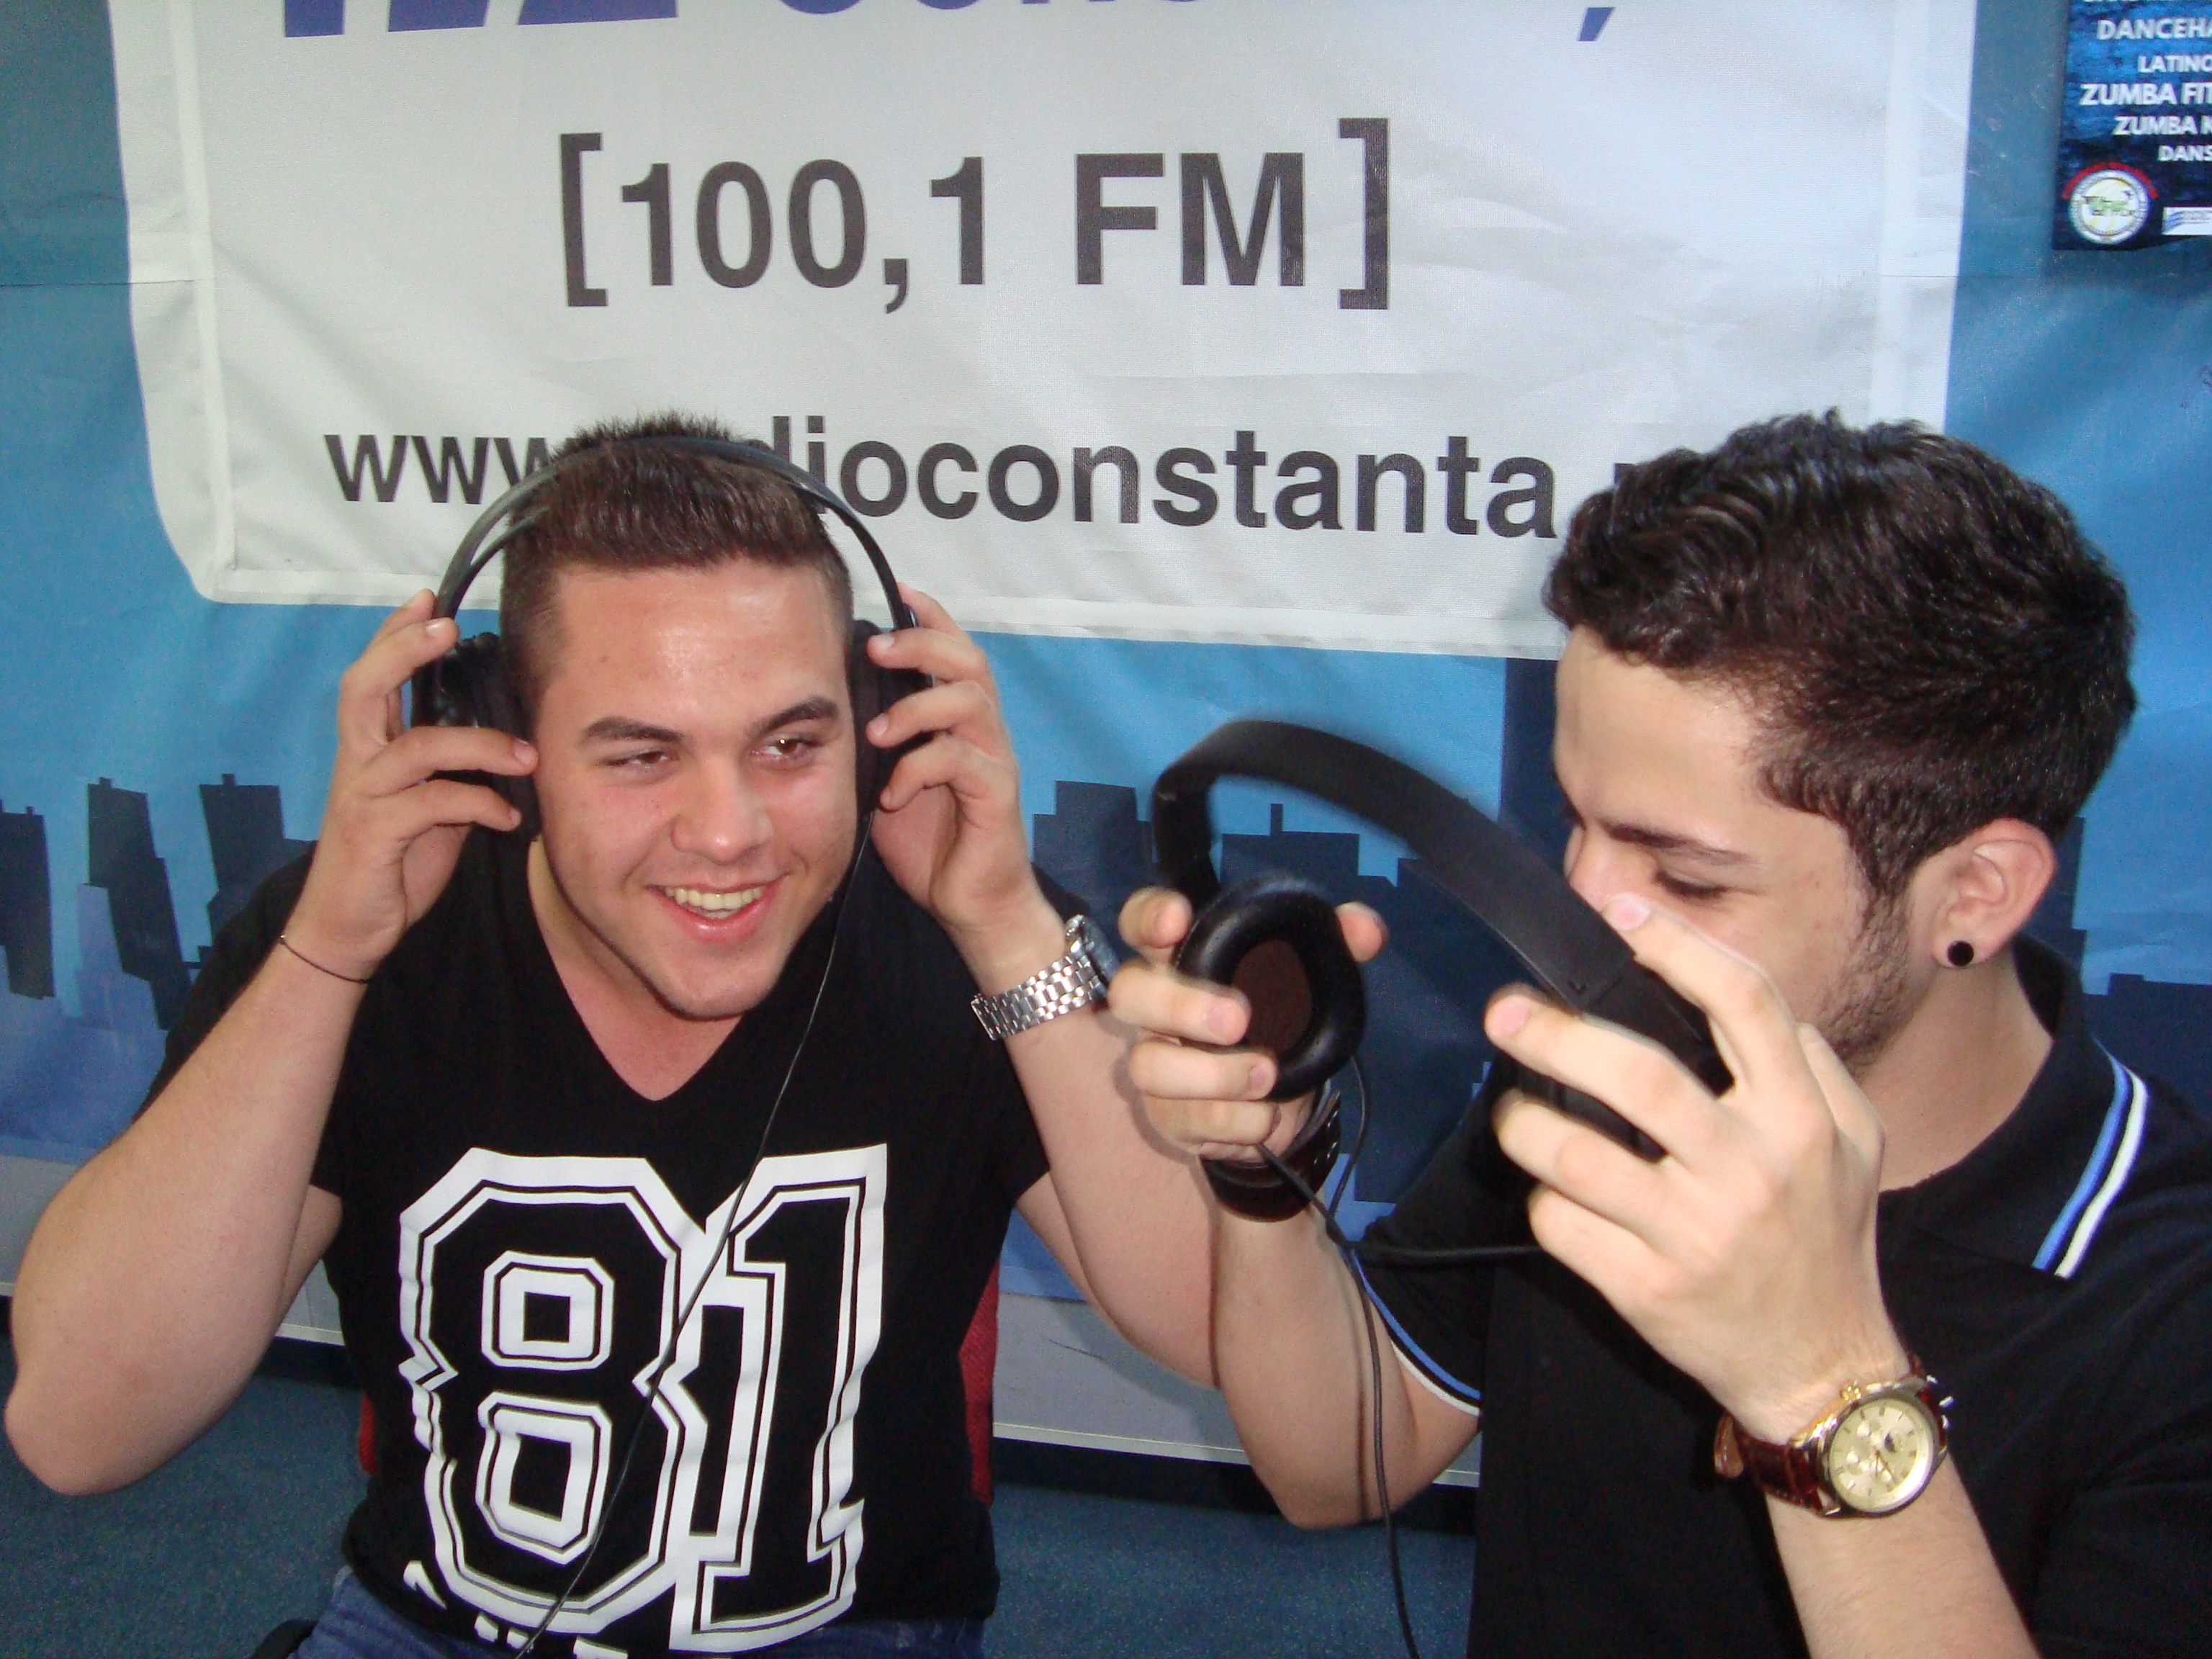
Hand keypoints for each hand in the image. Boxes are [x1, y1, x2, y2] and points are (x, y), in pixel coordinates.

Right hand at [285, 592, 537, 980]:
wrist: (348, 928)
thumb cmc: (390, 864)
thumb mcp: (428, 812)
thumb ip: (451, 775)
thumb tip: (501, 750)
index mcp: (368, 751)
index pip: (370, 678)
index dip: (393, 635)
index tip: (425, 597)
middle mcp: (357, 764)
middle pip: (364, 687)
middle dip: (403, 649)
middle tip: (447, 626)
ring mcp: (362, 797)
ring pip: (416, 747)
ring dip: (480, 745)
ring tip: (527, 757)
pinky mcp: (374, 833)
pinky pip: (432, 804)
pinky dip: (478, 803)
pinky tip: (507, 817)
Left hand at [862, 588, 1056, 983]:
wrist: (972, 905)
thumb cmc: (931, 843)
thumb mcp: (889, 781)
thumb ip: (877, 743)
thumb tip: (833, 705)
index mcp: (960, 722)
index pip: (955, 651)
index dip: (932, 616)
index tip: (900, 589)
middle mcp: (984, 731)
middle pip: (969, 661)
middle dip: (923, 643)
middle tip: (877, 647)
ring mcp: (995, 760)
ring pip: (968, 702)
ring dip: (916, 707)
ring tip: (878, 731)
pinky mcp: (997, 794)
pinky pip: (959, 761)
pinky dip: (918, 770)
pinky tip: (893, 795)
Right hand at [1108, 886, 1385, 1162]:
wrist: (1285, 1102)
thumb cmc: (1285, 1021)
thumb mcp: (1317, 979)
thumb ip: (1341, 944)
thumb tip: (1366, 931)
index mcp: (1187, 959)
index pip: (1142, 922)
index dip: (1148, 915)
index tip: (1178, 918)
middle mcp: (1158, 1010)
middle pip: (1129, 992)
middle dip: (1178, 1004)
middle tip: (1239, 1020)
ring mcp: (1157, 1063)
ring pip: (1147, 1065)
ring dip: (1213, 1074)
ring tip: (1268, 1074)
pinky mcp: (1170, 1116)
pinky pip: (1187, 1120)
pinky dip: (1237, 1119)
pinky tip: (1268, 1114)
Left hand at [1485, 895, 1904, 1441]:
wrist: (1823, 1370)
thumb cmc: (1825, 1239)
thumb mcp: (1853, 1144)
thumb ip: (1808, 1064)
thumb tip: (1730, 988)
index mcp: (1803, 1119)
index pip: (1744, 1004)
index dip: (1676, 946)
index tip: (1619, 913)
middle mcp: (1752, 1169)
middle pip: (1638, 1074)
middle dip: (1555, 1034)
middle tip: (1504, 1011)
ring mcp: (1695, 1233)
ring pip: (1576, 1156)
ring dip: (1523, 1123)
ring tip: (1511, 1109)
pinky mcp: (1647, 1289)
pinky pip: (1563, 1225)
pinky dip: (1542, 1199)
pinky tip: (1549, 1189)